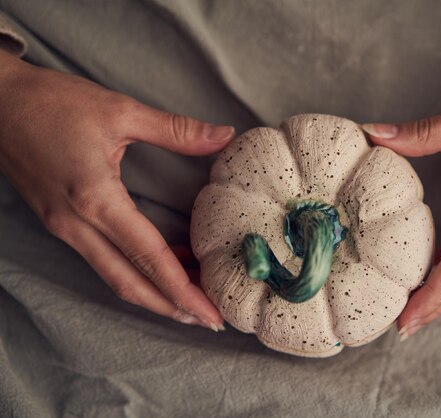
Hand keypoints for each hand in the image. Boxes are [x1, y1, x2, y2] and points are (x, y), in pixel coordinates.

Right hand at [0, 49, 232, 330]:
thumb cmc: (53, 103)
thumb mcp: (120, 111)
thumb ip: (176, 130)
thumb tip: (223, 135)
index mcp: (96, 199)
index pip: (149, 256)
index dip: (183, 289)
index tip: (210, 311)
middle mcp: (77, 225)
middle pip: (131, 283)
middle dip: (172, 307)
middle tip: (210, 319)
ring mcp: (64, 228)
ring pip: (114, 277)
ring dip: (154, 295)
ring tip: (192, 302)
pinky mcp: (60, 224)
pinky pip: (102, 260)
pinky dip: (134, 272)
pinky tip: (162, 266)